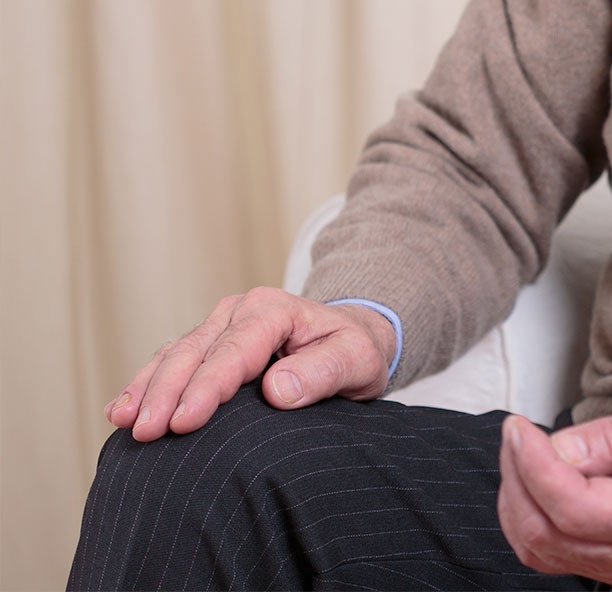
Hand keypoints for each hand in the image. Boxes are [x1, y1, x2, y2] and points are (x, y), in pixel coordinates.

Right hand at [104, 289, 395, 440]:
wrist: (351, 339)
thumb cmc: (355, 351)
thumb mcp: (357, 360)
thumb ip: (323, 371)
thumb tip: (277, 390)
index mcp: (273, 310)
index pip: (234, 351)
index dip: (207, 387)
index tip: (184, 423)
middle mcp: (240, 311)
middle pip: (194, 352)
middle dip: (166, 392)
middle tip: (146, 433)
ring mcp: (219, 325)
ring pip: (174, 355)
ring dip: (146, 389)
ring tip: (123, 422)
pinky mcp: (207, 343)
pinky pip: (170, 361)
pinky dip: (145, 384)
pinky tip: (122, 410)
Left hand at [496, 399, 611, 583]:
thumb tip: (558, 448)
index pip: (573, 507)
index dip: (535, 466)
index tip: (520, 427)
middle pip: (544, 530)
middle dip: (517, 476)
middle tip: (517, 431)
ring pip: (535, 545)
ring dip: (516, 495)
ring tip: (523, 449)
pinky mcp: (603, 563)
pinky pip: (544, 550)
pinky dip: (525, 513)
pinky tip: (532, 478)